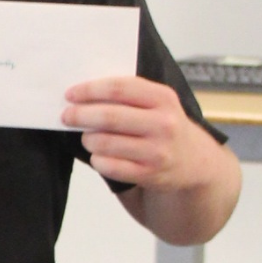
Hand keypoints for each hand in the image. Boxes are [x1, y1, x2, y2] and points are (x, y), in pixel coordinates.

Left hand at [61, 75, 211, 192]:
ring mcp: (158, 151)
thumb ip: (127, 93)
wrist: (195, 160)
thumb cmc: (163, 124)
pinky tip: (98, 156)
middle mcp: (164, 124)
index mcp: (163, 98)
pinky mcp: (151, 174)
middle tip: (66, 116)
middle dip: (80, 115)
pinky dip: (97, 160)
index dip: (89, 90)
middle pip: (109, 117)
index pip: (118, 88)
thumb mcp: (156, 102)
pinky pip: (110, 167)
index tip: (70, 94)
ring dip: (87, 139)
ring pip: (105, 143)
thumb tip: (81, 93)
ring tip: (86, 137)